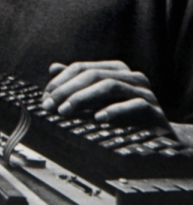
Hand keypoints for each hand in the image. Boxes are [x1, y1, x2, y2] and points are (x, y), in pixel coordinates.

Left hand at [41, 60, 171, 128]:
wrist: (160, 136)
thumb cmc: (124, 116)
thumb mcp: (97, 99)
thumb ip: (78, 84)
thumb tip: (53, 68)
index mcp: (116, 70)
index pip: (81, 68)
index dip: (60, 82)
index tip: (45, 98)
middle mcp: (131, 76)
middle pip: (93, 75)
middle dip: (67, 90)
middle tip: (50, 106)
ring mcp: (144, 92)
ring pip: (110, 86)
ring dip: (83, 98)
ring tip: (66, 111)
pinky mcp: (154, 110)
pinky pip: (134, 105)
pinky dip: (113, 110)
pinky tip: (98, 118)